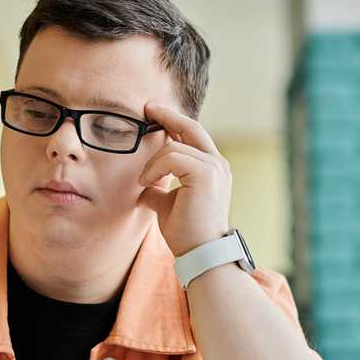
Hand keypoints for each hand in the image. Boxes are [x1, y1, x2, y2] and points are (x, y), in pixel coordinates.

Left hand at [137, 104, 231, 256]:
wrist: (200, 251)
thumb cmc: (186, 232)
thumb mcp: (167, 205)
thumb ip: (158, 189)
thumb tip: (142, 187)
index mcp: (211, 167)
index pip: (192, 134)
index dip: (173, 122)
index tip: (153, 113)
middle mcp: (217, 163)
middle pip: (190, 126)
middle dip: (167, 115)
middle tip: (146, 108)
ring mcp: (214, 167)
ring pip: (173, 146)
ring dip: (152, 162)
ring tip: (145, 180)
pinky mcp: (206, 173)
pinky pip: (172, 156)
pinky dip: (155, 167)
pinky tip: (148, 182)